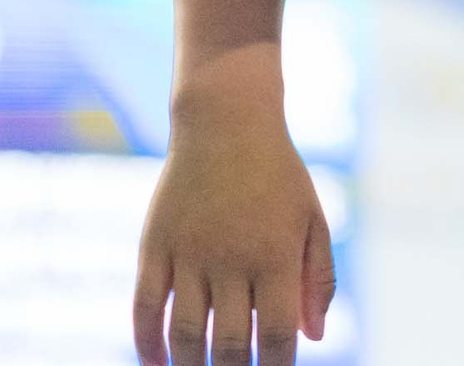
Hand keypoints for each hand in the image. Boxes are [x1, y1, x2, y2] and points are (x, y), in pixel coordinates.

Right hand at [134, 85, 333, 365]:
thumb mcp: (311, 219)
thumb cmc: (278, 175)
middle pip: (229, 345)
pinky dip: (148, 343)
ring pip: (185, 334)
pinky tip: (157, 363)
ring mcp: (189, 253)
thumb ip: (318, 279)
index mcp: (275, 256)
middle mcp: (231, 259)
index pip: (275, 335)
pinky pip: (146, 307)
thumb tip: (312, 338)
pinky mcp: (156, 245)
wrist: (227, 121)